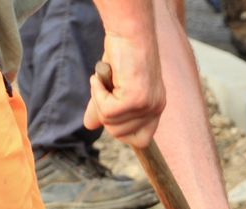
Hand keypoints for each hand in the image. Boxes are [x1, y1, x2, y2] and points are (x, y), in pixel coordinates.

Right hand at [85, 32, 165, 146]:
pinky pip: (107, 111)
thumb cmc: (121, 54)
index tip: (110, 111)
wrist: (127, 32)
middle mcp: (156, 109)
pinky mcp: (136, 99)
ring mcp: (148, 105)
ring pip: (111, 123)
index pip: (142, 140)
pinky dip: (97, 93)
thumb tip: (89, 126)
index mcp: (155, 108)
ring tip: (103, 79)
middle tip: (103, 89)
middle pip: (122, 135)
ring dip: (99, 99)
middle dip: (104, 113)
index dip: (121, 132)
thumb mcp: (112, 86)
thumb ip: (103, 108)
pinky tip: (100, 77)